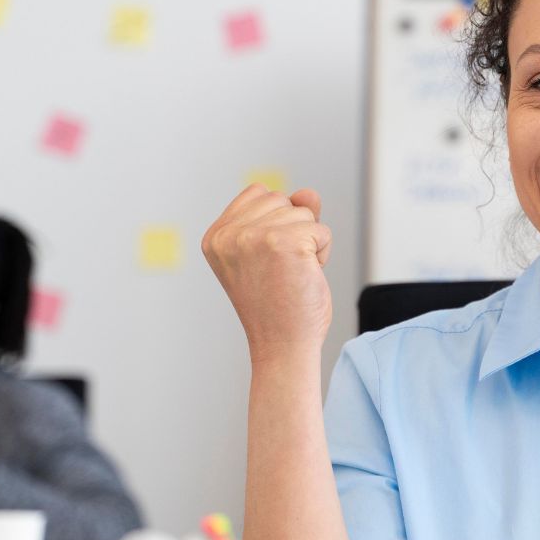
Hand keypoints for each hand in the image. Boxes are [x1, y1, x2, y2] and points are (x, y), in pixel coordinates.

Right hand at [202, 185, 334, 359]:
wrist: (282, 346)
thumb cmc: (277, 305)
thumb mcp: (273, 253)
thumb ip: (285, 216)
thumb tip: (307, 193)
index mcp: (216, 236)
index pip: (259, 194)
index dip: (276, 222)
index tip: (268, 259)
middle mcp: (230, 234)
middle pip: (282, 200)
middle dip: (294, 231)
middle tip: (282, 270)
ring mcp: (256, 237)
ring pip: (304, 213)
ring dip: (310, 243)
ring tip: (292, 275)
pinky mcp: (285, 243)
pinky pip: (322, 230)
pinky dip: (323, 253)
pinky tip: (306, 276)